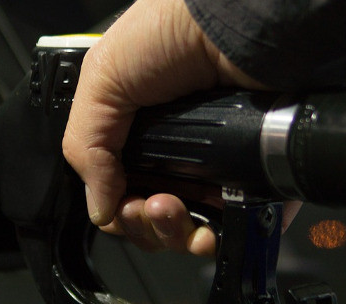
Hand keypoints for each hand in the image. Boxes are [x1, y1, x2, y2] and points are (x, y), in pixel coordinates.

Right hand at [62, 0, 296, 255]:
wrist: (239, 23)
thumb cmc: (173, 30)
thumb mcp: (104, 77)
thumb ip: (87, 145)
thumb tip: (99, 209)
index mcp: (142, 132)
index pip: (123, 191)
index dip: (120, 211)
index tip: (122, 205)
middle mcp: (181, 151)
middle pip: (157, 219)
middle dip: (146, 224)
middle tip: (151, 205)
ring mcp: (221, 166)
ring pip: (195, 231)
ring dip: (176, 234)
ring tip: (174, 207)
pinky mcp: (258, 175)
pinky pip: (241, 226)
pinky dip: (223, 239)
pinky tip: (211, 230)